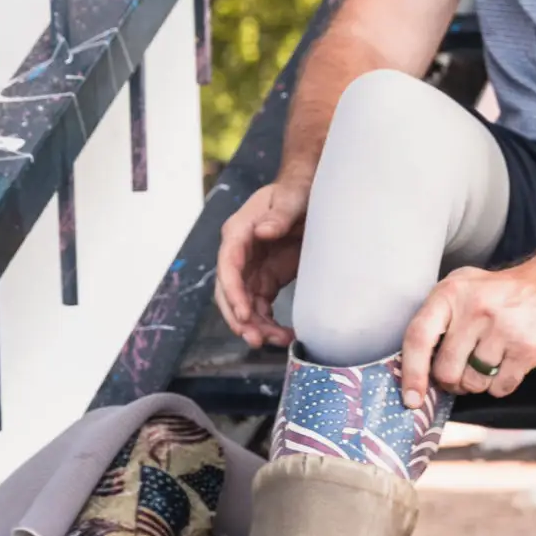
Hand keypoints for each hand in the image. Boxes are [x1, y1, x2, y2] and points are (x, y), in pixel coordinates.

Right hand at [215, 178, 308, 349]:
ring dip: (256, 326)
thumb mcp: (291, 198)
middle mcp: (239, 254)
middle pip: (229, 291)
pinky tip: (284, 336)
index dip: (233, 292)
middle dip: (240, 318)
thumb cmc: (296, 193)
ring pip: (245, 304)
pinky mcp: (266, 280)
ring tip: (278, 342)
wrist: (306, 195)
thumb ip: (279, 214)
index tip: (244, 314)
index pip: (228, 265)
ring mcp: (251, 269)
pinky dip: (269, 324)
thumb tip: (263, 231)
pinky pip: (261, 307)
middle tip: (256, 340)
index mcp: (239, 231)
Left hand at [400, 265, 535, 405]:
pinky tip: (507, 365)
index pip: (418, 337)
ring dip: (477, 383)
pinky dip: (500, 385)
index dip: (411, 373)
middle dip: (451, 381)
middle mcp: (475, 309)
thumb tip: (412, 368)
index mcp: (452, 292)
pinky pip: (500, 387)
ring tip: (487, 363)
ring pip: (473, 383)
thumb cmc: (501, 293)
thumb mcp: (463, 287)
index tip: (411, 399)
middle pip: (446, 370)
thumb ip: (438, 318)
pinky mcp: (526, 349)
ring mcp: (503, 329)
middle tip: (461, 373)